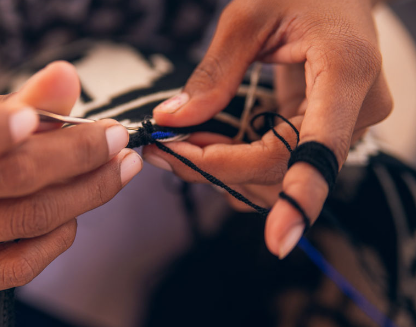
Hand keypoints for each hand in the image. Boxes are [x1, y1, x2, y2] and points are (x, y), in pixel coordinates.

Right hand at [0, 61, 142, 299]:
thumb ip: (18, 100)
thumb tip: (66, 77)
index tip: (63, 117)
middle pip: (10, 179)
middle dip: (81, 155)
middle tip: (117, 139)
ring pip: (26, 221)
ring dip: (87, 192)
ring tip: (115, 169)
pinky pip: (19, 266)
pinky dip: (60, 237)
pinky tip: (74, 214)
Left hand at [147, 0, 391, 257]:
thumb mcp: (249, 16)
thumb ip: (214, 73)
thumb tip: (173, 120)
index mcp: (345, 71)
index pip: (322, 148)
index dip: (300, 196)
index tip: (277, 241)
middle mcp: (354, 106)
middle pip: (283, 165)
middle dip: (219, 167)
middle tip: (167, 151)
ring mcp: (343, 121)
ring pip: (279, 171)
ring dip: (225, 168)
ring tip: (180, 144)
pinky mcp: (325, 126)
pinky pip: (281, 159)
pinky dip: (240, 159)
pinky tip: (208, 144)